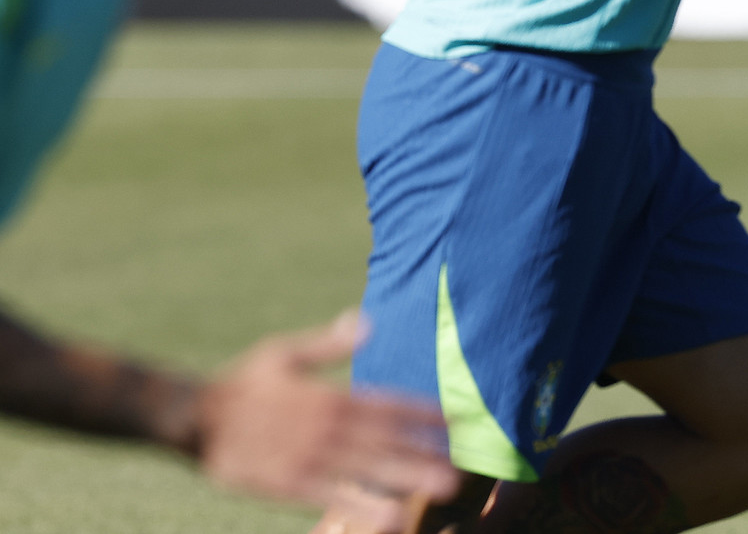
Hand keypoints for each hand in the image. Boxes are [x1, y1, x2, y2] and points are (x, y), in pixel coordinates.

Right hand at [191, 312, 457, 530]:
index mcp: (329, 395)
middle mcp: (326, 427)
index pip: (389, 404)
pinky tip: (390, 517)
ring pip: (368, 470)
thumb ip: (327, 342)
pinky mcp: (288, 484)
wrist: (194, 416)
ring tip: (442, 489)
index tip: (456, 422)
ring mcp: (309, 458)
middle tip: (464, 467)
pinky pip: (332, 497)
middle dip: (426, 453)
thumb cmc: (243, 383)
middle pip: (387, 441)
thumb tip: (365, 321)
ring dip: (408, 479)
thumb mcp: (283, 352)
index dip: (424, 413)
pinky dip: (362, 506)